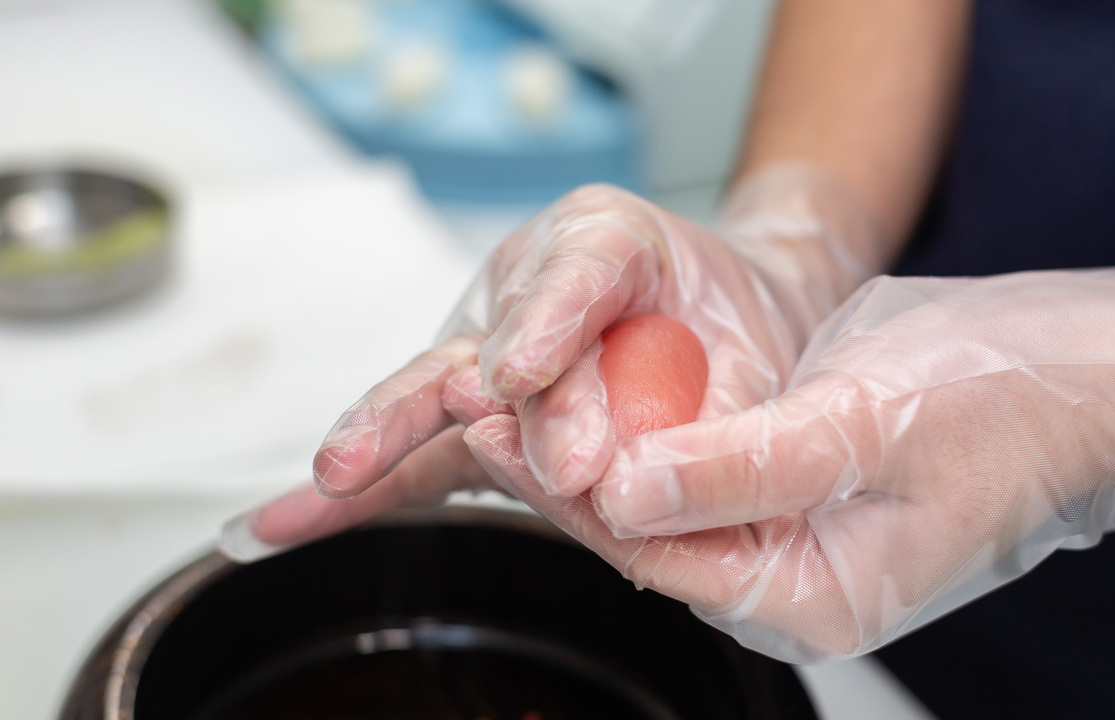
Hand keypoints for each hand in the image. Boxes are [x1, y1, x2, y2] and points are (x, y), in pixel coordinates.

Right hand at [222, 165, 882, 559]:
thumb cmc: (732, 323)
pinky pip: (418, 452)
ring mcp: (489, 345)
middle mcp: (530, 282)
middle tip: (511, 448)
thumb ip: (710, 407)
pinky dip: (362, 490)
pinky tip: (287, 523)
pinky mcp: (471, 412)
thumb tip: (650, 478)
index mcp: (608, 238)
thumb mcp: (751, 350)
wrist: (727, 320)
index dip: (547, 321)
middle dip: (492, 401)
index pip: (578, 268)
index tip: (520, 375)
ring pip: (434, 388)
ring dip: (390, 435)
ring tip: (341, 472)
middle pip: (496, 339)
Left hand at [465, 267, 1114, 661]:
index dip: (570, 498)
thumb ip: (739, 469)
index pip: (658, 557)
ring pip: (670, 501)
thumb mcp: (860, 428)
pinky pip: (703, 469)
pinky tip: (603, 392)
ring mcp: (797, 533)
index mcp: (815, 596)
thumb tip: (627, 493)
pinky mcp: (798, 485)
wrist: (1076, 371)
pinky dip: (651, 432)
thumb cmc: (1000, 402)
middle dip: (568, 476)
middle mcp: (797, 579)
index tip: (500, 439)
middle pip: (652, 535)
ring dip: (598, 448)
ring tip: (520, 399)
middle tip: (486, 411)